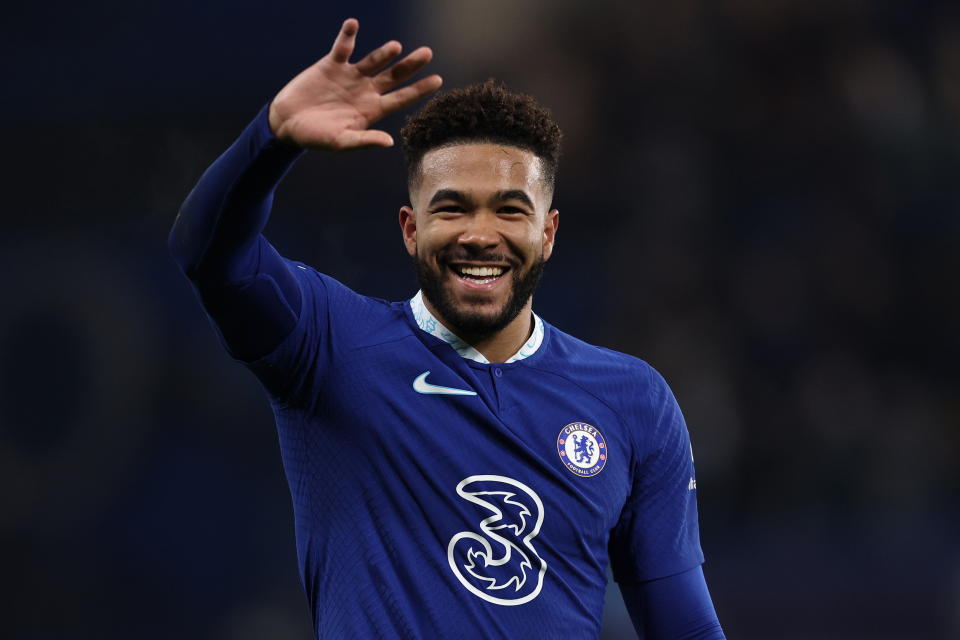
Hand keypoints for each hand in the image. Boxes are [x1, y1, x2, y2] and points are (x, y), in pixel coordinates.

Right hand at [268, 18, 441, 149]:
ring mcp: (350, 76)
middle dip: (410, 65)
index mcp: (372, 110)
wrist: (288, 123)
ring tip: (395, 47)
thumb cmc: (315, 137)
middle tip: (427, 53)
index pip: (401, 98)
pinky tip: (353, 25)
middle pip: (394, 76)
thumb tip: (388, 142)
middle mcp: (365, 91)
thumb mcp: (341, 141)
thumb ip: (364, 140)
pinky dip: (347, 36)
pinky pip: (342, 47)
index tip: (438, 80)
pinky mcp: (331, 65)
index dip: (419, 90)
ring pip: (373, 60)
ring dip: (384, 53)